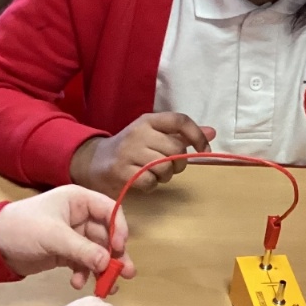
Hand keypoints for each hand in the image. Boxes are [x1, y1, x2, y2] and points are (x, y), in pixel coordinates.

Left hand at [0, 185, 135, 290]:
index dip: (119, 228)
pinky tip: (77, 283)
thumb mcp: (53, 236)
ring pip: (97, 252)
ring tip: (108, 287)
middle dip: (114, 255)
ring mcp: (73, 235)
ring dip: (102, 269)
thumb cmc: (22, 228)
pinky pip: (83, 263)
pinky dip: (84, 274)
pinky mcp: (65, 252)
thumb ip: (82, 249)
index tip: (119, 248)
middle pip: (106, 235)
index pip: (109, 210)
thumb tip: (108, 263)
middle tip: (125, 274)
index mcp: (78, 200)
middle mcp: (79, 216)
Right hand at [69, 113, 216, 195]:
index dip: (197, 135)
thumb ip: (182, 134)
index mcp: (148, 121)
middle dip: (179, 163)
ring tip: (155, 174)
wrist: (92, 162)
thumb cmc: (131, 149)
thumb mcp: (154, 135)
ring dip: (165, 176)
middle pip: (176, 149)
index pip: (180, 120)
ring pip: (165, 167)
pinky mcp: (120, 171)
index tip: (205, 149)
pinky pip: (150, 181)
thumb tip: (213, 132)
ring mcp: (128, 152)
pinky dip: (151, 185)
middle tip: (170, 167)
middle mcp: (138, 133)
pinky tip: (143, 181)